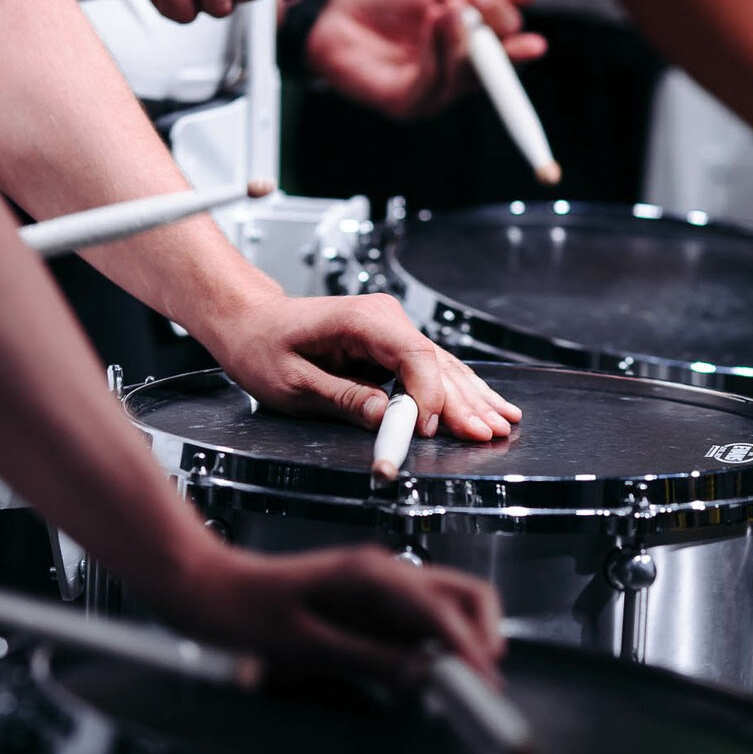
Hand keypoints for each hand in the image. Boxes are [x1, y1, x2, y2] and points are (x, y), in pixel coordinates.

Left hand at [144, 540, 505, 685]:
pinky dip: (440, 646)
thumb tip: (420, 676)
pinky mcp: (371, 603)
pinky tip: (434, 675)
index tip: (485, 686)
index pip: (441, 611)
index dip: (469, 651)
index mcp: (369, 574)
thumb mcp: (301, 644)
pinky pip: (421, 621)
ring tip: (466, 688)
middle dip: (485, 635)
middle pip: (463, 594)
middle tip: (485, 686)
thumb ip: (365, 658)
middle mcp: (384, 573)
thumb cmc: (242, 609)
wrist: (205, 586)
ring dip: (466, 641)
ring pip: (449, 606)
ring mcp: (380, 586)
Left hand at [197, 293, 520, 441]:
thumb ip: (341, 398)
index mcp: (361, 320)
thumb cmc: (264, 346)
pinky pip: (432, 370)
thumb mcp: (292, 382)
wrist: (250, 323)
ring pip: (442, 367)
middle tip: (488, 435)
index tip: (428, 429)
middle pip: (436, 364)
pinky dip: (459, 391)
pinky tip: (488, 404)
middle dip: (463, 402)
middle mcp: (385, 318)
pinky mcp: (392, 346)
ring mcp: (392, 330)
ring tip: (502, 424)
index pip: (412, 356)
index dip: (427, 395)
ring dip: (470, 398)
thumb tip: (383, 414)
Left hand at [303, 0, 546, 119]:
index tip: (534, 42)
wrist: (333, 6)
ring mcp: (431, 92)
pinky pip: (433, 82)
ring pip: (464, 75)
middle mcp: (454, 73)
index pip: (504, 56)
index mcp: (467, 46)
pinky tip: (434, 20)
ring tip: (448, 5)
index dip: (519, 52)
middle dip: (495, 44)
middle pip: (492, 73)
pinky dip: (438, 51)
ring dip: (460, 38)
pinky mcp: (407, 104)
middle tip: (487, 11)